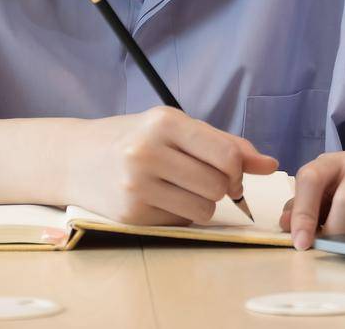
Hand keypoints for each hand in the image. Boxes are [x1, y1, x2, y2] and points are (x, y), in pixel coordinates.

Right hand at [67, 107, 276, 225]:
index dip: (238, 168)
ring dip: (202, 203)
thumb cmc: (134, 138)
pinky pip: (181, 222)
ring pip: (204, 209)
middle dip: (221, 187)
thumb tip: (270, 164)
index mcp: (163, 122)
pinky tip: (159, 198)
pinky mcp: (130, 215)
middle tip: (203, 179)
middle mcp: (148, 153)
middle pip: (218, 185)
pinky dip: (179, 213)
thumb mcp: (175, 128)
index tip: (231, 172)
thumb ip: (224, 143)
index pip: (226, 154)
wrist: (75, 158)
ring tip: (179, 187)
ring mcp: (136, 186)